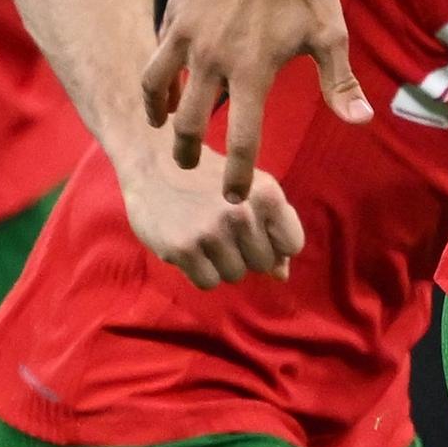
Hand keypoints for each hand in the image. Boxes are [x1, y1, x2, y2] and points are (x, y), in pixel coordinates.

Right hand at [120, 158, 305, 290]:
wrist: (154, 164)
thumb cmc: (210, 178)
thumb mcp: (250, 189)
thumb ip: (272, 228)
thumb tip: (282, 275)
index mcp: (266, 194)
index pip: (292, 244)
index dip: (277, 245)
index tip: (259, 235)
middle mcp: (242, 213)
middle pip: (263, 264)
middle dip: (248, 254)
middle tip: (226, 233)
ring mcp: (211, 232)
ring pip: (235, 275)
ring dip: (224, 264)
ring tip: (208, 238)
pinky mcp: (182, 249)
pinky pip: (208, 283)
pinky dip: (202, 272)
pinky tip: (193, 248)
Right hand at [139, 0, 370, 201]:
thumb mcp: (330, 37)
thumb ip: (339, 85)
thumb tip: (361, 123)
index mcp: (255, 70)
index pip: (243, 139)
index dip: (239, 175)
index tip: (236, 197)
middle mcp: (215, 58)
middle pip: (190, 125)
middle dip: (189, 154)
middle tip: (192, 169)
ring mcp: (190, 34)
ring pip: (159, 88)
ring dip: (162, 116)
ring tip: (167, 130)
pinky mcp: (175, 13)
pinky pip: (157, 53)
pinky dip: (158, 76)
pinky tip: (166, 87)